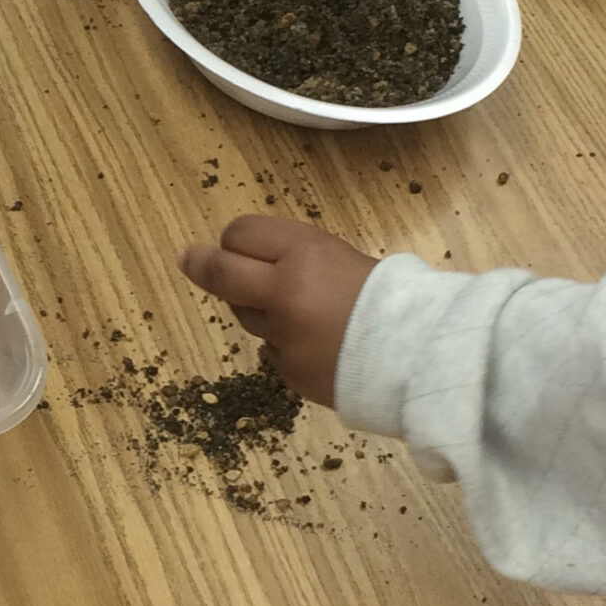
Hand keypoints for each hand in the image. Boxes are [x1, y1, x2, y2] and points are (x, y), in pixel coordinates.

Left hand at [176, 215, 377, 407]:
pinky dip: (283, 344)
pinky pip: (271, 351)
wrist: (419, 356)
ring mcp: (281, 337)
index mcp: (303, 255)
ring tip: (292, 308)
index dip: (237, 238)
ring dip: (255, 308)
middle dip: (201, 264)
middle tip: (187, 259)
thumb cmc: (392, 297)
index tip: (235, 242)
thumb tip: (249, 258)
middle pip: (221, 274)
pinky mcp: (287, 372)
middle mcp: (282, 294)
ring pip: (245, 317)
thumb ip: (295, 257)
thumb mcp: (342, 257)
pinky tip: (313, 343)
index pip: (240, 233)